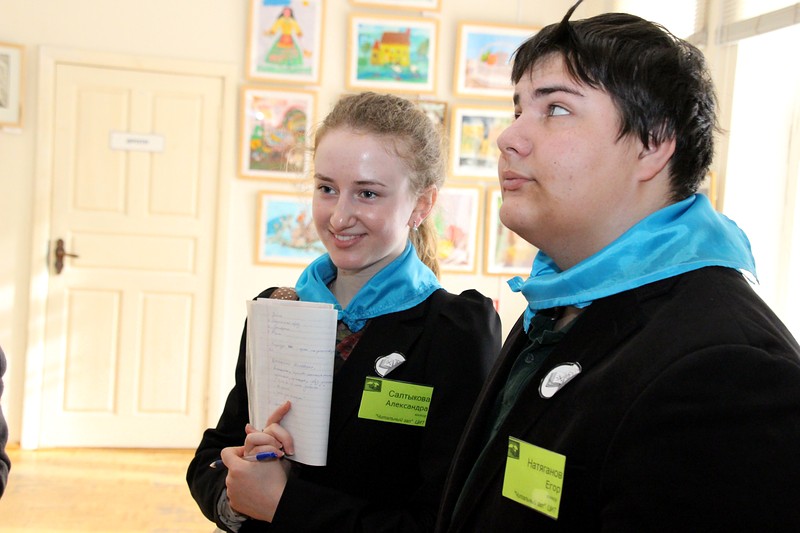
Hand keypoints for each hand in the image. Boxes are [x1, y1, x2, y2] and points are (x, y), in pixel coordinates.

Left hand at [222, 400, 295, 521]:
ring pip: (234, 479)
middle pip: (232, 466)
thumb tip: (247, 427)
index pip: (227, 452)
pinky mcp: (235, 504)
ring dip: (243, 477)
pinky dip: (244, 490)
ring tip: (258, 480)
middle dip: (243, 465)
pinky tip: (256, 491)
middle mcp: (230, 481)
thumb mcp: (269, 456)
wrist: (279, 505)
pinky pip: (236, 492)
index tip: (248, 453)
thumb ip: (257, 441)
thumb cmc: (276, 480)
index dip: (237, 450)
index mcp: (237, 468)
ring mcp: (231, 494)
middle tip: (258, 467)